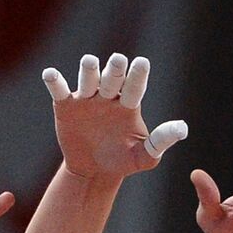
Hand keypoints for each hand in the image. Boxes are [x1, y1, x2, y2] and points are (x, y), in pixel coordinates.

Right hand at [41, 53, 187, 180]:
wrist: (92, 171)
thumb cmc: (122, 161)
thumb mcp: (143, 157)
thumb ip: (160, 142)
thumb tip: (183, 128)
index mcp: (129, 104)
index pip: (135, 87)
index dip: (137, 76)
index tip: (142, 63)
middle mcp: (109, 96)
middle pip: (112, 79)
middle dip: (115, 70)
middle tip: (118, 61)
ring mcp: (87, 99)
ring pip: (88, 80)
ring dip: (89, 71)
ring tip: (89, 62)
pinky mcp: (66, 106)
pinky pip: (60, 91)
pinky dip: (55, 82)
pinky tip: (50, 74)